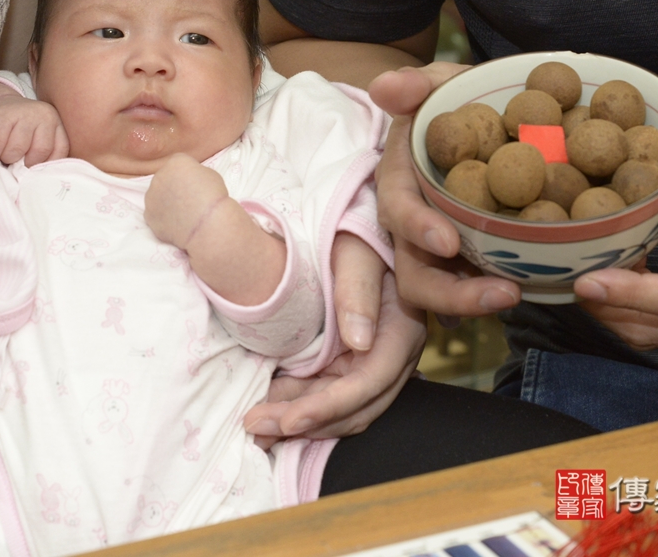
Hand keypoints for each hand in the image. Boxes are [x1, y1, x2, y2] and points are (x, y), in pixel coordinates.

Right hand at [0, 81, 68, 164]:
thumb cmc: (19, 130)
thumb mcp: (38, 138)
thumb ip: (44, 155)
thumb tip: (38, 179)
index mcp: (55, 123)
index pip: (59, 151)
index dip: (44, 165)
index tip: (32, 167)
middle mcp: (43, 115)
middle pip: (40, 152)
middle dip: (25, 163)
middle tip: (15, 160)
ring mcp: (23, 113)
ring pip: (17, 149)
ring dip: (7, 157)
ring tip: (3, 153)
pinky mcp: (1, 116)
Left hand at [144, 154, 229, 249]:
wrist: (207, 224)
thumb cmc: (214, 198)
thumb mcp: (211, 175)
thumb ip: (195, 174)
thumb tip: (191, 180)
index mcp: (175, 162)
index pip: (178, 163)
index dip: (188, 173)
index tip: (195, 183)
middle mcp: (158, 176)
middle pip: (165, 178)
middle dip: (173, 186)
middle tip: (188, 199)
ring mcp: (151, 197)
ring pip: (157, 197)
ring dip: (166, 201)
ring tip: (183, 213)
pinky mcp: (148, 216)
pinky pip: (155, 214)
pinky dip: (163, 218)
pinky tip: (177, 223)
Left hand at [243, 253, 426, 447]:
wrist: (353, 231)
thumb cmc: (355, 235)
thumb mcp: (357, 253)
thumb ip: (358, 290)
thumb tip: (359, 341)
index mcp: (401, 331)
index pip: (369, 383)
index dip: (330, 407)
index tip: (290, 421)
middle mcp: (392, 356)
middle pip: (355, 408)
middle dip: (306, 424)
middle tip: (257, 426)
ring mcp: (373, 364)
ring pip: (341, 411)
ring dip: (300, 423)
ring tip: (256, 427)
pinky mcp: (352, 365)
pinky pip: (329, 398)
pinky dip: (300, 408)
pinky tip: (270, 410)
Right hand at [368, 64, 522, 316]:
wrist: (483, 122)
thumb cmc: (456, 103)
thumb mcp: (439, 84)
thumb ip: (416, 84)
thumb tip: (384, 86)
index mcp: (401, 181)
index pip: (398, 209)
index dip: (417, 227)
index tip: (448, 241)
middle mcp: (414, 223)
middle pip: (415, 272)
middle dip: (451, 293)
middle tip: (502, 294)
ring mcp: (441, 247)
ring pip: (442, 291)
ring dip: (474, 302)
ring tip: (516, 298)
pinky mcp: (471, 259)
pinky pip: (475, 288)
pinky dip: (491, 299)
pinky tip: (524, 299)